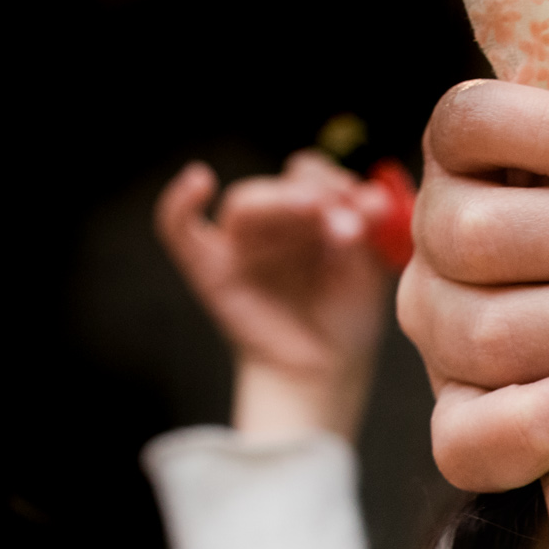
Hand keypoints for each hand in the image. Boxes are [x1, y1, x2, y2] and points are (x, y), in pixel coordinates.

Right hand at [156, 153, 394, 440]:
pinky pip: (178, 229)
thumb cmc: (345, 318)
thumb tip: (371, 196)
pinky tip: (199, 180)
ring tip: (317, 211)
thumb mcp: (366, 269)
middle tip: (344, 221)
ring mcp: (237, 244)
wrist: (324, 372)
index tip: (367, 203)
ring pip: (245, 205)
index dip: (334, 181)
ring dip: (282, 203)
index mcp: (305, 214)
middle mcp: (269, 223)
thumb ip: (364, 230)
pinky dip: (179, 203)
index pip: (310, 176)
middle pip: (278, 188)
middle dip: (313, 197)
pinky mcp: (208, 270)